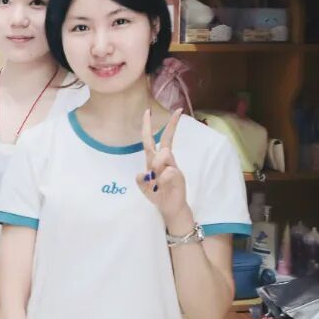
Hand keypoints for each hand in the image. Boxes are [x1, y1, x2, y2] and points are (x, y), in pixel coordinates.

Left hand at [138, 109, 189, 226]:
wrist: (170, 208)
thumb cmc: (158, 195)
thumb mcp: (143, 188)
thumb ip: (140, 180)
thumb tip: (141, 173)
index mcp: (153, 160)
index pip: (149, 140)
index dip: (147, 126)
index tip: (148, 111)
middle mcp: (164, 161)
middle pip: (166, 140)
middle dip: (171, 125)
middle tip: (178, 111)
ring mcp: (173, 166)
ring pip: (165, 154)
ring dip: (157, 165)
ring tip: (156, 180)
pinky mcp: (179, 175)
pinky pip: (169, 171)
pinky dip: (162, 179)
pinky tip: (162, 186)